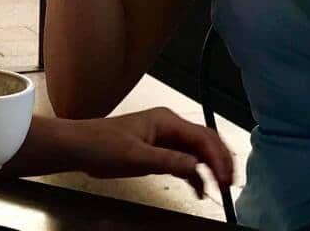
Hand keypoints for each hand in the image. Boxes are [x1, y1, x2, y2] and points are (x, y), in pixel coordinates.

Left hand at [57, 108, 233, 197]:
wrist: (79, 147)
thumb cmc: (100, 144)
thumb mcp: (135, 156)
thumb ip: (167, 160)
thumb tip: (195, 166)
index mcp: (166, 121)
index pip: (203, 138)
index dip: (218, 158)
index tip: (225, 177)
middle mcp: (169, 127)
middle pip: (206, 143)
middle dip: (221, 162)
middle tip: (229, 183)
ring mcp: (165, 139)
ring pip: (198, 153)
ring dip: (211, 169)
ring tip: (220, 187)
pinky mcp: (159, 152)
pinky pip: (185, 163)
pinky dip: (195, 175)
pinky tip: (200, 189)